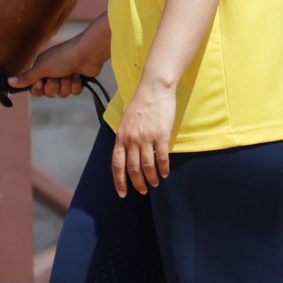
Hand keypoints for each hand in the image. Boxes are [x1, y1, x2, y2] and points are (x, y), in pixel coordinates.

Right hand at [14, 33, 103, 98]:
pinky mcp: (78, 80)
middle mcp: (52, 73)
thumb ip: (27, 77)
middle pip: (49, 92)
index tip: (42, 82)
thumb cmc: (63, 57)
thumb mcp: (42, 68)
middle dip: (54, 86)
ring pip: (62, 93)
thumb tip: (8, 82)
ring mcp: (66, 77)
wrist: (88, 53)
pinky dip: (76, 85)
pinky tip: (78, 75)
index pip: (35, 88)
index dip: (39, 89)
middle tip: (58, 76)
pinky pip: (74, 92)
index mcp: (42, 69)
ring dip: (66, 85)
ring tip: (69, 73)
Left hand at [112, 81, 174, 196]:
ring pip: (147, 166)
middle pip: (132, 169)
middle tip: (143, 190)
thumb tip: (126, 155)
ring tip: (155, 183)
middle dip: (137, 183)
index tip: (122, 193)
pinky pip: (162, 157)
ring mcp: (146, 138)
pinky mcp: (161, 135)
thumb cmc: (141, 104)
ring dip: (151, 178)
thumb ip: (125, 138)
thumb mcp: (125, 122)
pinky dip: (164, 168)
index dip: (119, 181)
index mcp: (121, 137)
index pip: (117, 165)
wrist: (154, 89)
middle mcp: (131, 140)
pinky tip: (165, 173)